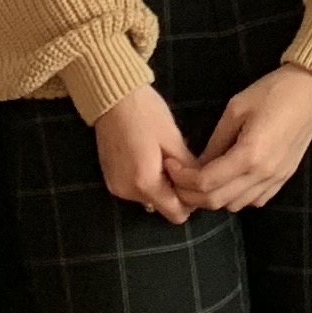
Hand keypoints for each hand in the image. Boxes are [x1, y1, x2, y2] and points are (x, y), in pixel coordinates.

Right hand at [90, 85, 202, 221]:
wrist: (113, 98)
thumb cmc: (147, 113)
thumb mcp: (173, 139)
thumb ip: (188, 168)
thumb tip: (201, 185)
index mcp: (145, 183)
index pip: (176, 214)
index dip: (191, 200)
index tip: (195, 179)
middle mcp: (127, 192)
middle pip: (162, 206)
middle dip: (176, 191)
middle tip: (182, 163)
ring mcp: (115, 187)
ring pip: (150, 198)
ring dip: (161, 184)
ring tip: (166, 157)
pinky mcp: (110, 179)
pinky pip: (136, 189)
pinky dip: (148, 180)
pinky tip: (151, 157)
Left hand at [186, 63, 311, 212]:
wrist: (311, 90)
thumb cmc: (272, 92)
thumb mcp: (235, 110)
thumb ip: (215, 143)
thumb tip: (197, 166)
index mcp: (249, 154)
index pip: (206, 183)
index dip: (182, 180)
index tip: (171, 166)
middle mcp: (263, 174)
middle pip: (217, 201)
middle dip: (191, 194)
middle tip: (178, 178)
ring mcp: (276, 179)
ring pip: (234, 205)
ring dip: (213, 198)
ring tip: (201, 180)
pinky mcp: (284, 178)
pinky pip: (254, 201)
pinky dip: (235, 197)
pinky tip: (229, 181)